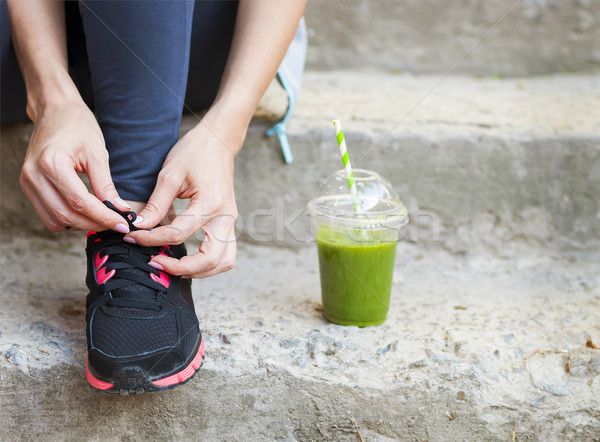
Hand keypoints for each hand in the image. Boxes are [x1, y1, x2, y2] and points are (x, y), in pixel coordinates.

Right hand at [19, 99, 131, 231]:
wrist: (55, 111)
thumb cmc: (78, 127)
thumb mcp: (98, 154)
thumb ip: (106, 185)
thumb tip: (120, 210)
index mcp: (51, 163)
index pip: (80, 202)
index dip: (103, 217)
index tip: (123, 224)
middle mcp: (34, 175)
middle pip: (66, 215)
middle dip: (95, 224)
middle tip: (117, 225)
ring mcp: (28, 182)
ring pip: (55, 220)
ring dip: (81, 226)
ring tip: (104, 221)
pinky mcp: (29, 187)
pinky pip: (48, 214)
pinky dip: (68, 220)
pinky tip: (87, 216)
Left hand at [127, 118, 240, 277]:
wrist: (219, 140)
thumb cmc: (195, 152)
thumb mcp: (170, 174)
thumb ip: (156, 204)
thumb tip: (139, 226)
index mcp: (210, 203)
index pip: (178, 234)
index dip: (151, 239)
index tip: (132, 236)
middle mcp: (225, 216)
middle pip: (210, 259)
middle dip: (181, 268)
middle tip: (156, 262)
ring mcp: (230, 221)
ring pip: (223, 262)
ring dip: (199, 271)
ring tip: (173, 266)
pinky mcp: (228, 222)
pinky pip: (225, 254)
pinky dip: (208, 264)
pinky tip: (188, 259)